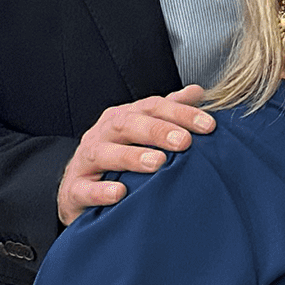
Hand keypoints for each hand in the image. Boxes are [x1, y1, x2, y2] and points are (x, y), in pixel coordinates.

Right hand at [58, 88, 213, 225]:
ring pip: (104, 153)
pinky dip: (101, 191)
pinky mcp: (74, 190)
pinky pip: (84, 189)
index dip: (181, 113)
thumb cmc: (118, 155)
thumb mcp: (142, 131)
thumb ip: (168, 112)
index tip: (209, 126)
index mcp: (123, 117)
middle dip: (158, 131)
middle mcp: (103, 134)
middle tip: (184, 141)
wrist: (78, 188)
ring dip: (131, 157)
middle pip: (128, 125)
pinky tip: (119, 193)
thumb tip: (197, 91)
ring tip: (157, 163)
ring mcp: (85, 161)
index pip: (153, 108)